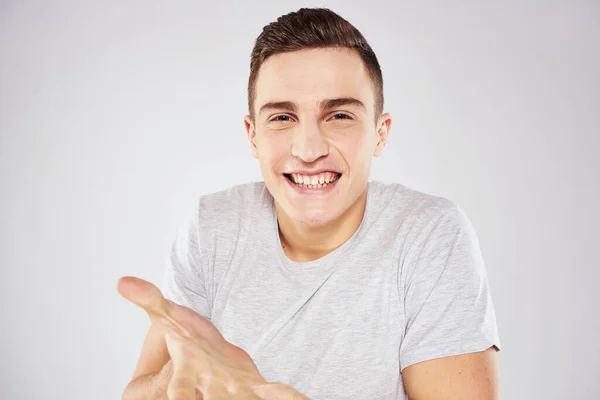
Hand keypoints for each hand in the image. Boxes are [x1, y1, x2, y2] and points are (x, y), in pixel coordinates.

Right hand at [117, 276, 266, 398]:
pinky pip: (275, 394)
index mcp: (185, 372)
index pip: (180, 385)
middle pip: (207, 396)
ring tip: (261, 399)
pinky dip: (289, 397)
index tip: (178, 398)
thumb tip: (123, 281)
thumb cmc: (188, 345)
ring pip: (242, 398)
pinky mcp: (254, 387)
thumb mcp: (169, 319)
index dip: (180, 393)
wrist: (213, 367)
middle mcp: (206, 387)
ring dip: (250, 398)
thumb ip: (151, 301)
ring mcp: (232, 390)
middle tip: (208, 399)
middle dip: (207, 399)